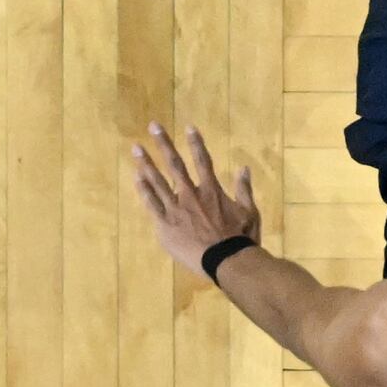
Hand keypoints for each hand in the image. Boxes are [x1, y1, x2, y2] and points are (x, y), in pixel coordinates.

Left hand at [128, 123, 261, 274]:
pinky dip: (144, 191)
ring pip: (158, 181)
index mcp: (212, 190)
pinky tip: (137, 179)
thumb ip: (244, 188)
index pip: (203, 160)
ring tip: (136, 148)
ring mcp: (176, 209)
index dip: (196, 142)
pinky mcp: (165, 225)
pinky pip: (152, 204)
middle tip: (153, 126)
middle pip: (175, 164)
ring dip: (147, 163)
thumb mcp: (249, 211)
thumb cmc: (241, 237)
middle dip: (164, 144)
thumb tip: (243, 167)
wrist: (227, 260)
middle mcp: (191, 194)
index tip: (188, 126)